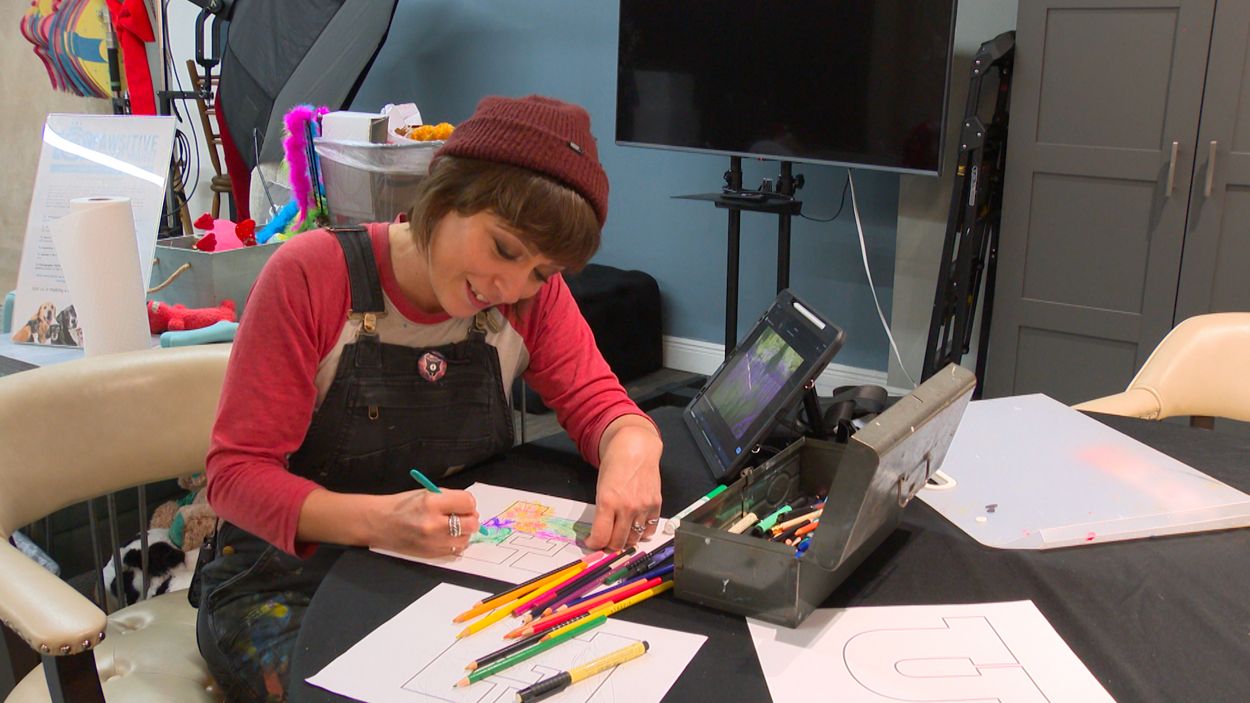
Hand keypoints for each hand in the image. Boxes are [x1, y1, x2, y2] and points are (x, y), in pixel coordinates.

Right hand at [367, 488, 478, 557]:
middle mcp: (434, 524)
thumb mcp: (426, 493)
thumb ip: (449, 498)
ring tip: (452, 526)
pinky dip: (454, 542)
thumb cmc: (402, 505)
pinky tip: (445, 536)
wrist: (379, 524)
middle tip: (462, 515)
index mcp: (432, 503)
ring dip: (464, 532)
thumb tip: (470, 507)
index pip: (467, 502)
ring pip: (466, 539)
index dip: (468, 502)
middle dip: (470, 518)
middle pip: (471, 523)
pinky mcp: (432, 555)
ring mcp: (433, 542)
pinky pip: (455, 550)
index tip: (463, 503)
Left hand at [587, 417, 662, 549]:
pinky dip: (642, 533)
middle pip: (617, 542)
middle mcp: (627, 507)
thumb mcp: (601, 489)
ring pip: (634, 539)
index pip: (601, 536)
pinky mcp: (656, 505)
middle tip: (606, 541)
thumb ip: (602, 512)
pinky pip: (649, 530)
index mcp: (608, 502)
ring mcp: (643, 507)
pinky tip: (636, 527)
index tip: (592, 542)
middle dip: (609, 545)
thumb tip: (601, 534)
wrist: (636, 450)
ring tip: (620, 534)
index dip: (594, 544)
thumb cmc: (615, 466)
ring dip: (625, 541)